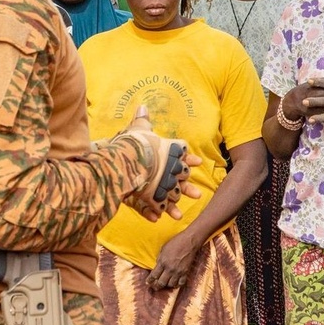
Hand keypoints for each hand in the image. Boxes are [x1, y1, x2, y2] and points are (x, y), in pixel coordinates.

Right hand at [117, 106, 201, 221]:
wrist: (125, 159)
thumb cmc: (133, 143)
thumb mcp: (138, 129)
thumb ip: (142, 120)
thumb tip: (142, 106)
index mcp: (169, 151)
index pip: (182, 153)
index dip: (189, 158)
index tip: (198, 162)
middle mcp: (168, 168)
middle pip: (180, 178)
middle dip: (188, 187)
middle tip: (198, 194)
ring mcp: (161, 184)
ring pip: (171, 195)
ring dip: (175, 205)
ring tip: (180, 214)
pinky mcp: (151, 196)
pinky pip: (156, 206)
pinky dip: (157, 212)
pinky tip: (160, 218)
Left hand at [147, 231, 200, 290]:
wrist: (189, 241)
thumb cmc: (176, 242)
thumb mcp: (163, 249)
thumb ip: (160, 258)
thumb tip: (157, 266)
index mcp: (163, 262)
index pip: (154, 275)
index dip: (149, 280)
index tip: (147, 283)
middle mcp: (170, 269)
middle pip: (161, 282)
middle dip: (156, 286)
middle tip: (154, 286)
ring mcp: (178, 271)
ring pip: (171, 284)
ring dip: (167, 285)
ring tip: (165, 283)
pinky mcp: (185, 272)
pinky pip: (181, 283)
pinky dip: (177, 284)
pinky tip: (175, 283)